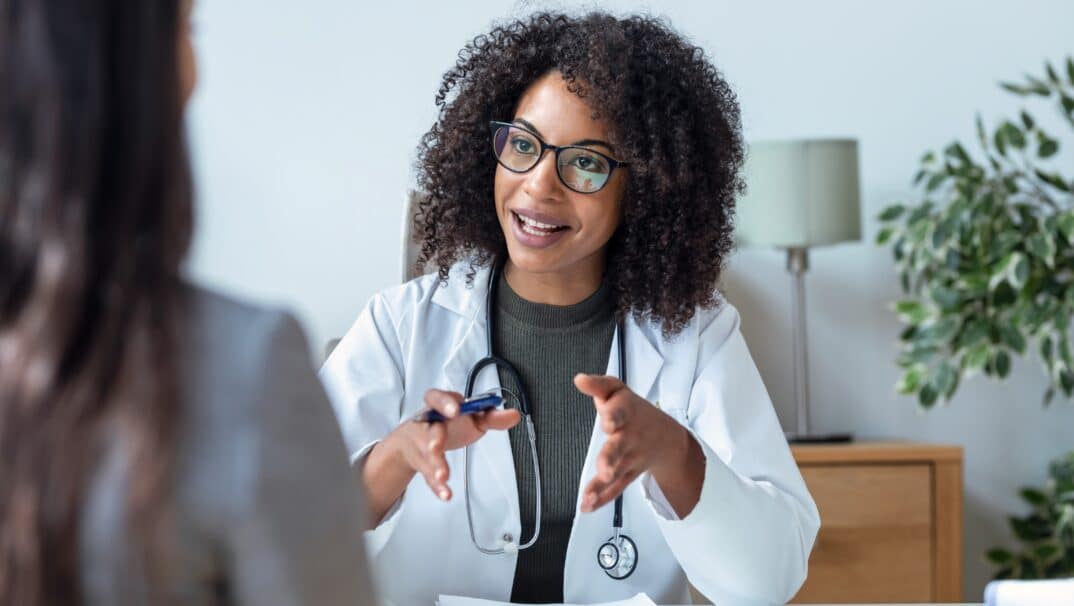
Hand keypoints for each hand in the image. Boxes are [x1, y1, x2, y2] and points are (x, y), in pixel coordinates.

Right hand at [386, 389, 520, 501]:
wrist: (416, 440)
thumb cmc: (447, 425)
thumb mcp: (470, 417)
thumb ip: (491, 416)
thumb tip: (514, 415)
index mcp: (440, 407)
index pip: (437, 398)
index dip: (445, 403)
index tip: (455, 410)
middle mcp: (428, 424)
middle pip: (430, 430)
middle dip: (434, 438)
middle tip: (437, 445)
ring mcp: (423, 445)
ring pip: (427, 455)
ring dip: (436, 465)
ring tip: (443, 476)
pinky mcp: (423, 464)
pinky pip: (428, 476)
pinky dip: (438, 486)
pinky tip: (445, 493)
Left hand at [574, 374, 700, 513]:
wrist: (666, 437)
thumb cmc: (634, 410)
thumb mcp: (618, 391)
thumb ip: (598, 385)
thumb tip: (579, 379)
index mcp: (626, 413)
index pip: (620, 413)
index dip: (613, 416)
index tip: (607, 422)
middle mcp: (629, 437)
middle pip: (619, 449)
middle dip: (610, 459)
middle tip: (605, 470)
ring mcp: (629, 459)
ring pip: (617, 473)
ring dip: (602, 486)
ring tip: (589, 496)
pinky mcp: (627, 475)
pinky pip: (615, 488)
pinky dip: (602, 498)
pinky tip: (587, 506)